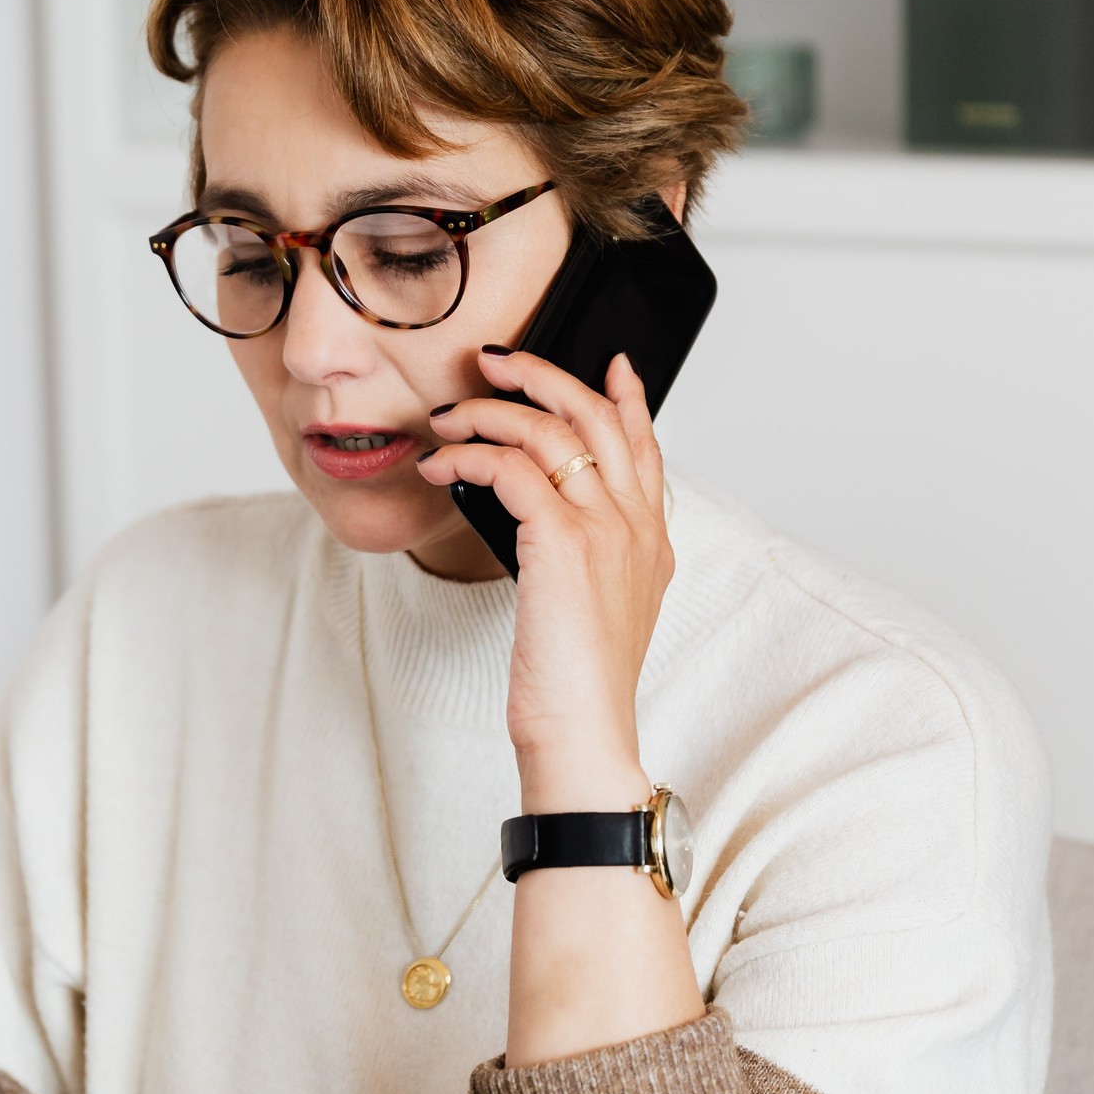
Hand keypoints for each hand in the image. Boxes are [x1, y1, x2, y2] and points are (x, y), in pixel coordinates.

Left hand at [418, 349, 672, 809]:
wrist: (583, 733)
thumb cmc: (576, 683)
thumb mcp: (593, 608)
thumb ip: (585, 555)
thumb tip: (534, 515)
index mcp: (651, 541)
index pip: (646, 446)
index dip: (628, 397)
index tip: (613, 362)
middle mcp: (636, 526)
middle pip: (597, 416)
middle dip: (544, 374)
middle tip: (498, 361)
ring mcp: (605, 530)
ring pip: (551, 430)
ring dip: (491, 411)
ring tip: (450, 415)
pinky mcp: (563, 542)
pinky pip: (512, 467)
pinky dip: (470, 455)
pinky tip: (442, 465)